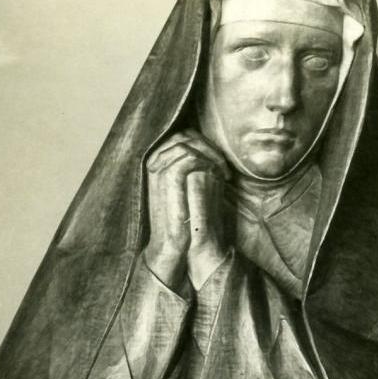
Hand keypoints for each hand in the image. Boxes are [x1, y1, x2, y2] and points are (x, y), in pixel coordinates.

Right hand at [143, 129, 230, 289]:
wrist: (171, 244)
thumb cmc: (183, 217)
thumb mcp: (188, 187)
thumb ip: (194, 166)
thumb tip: (213, 151)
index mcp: (156, 161)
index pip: (181, 136)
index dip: (203, 143)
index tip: (219, 160)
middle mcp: (153, 161)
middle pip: (183, 134)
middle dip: (208, 145)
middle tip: (224, 163)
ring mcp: (157, 167)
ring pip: (187, 142)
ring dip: (210, 153)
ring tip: (223, 170)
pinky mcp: (166, 177)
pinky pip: (189, 155)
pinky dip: (207, 161)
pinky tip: (217, 174)